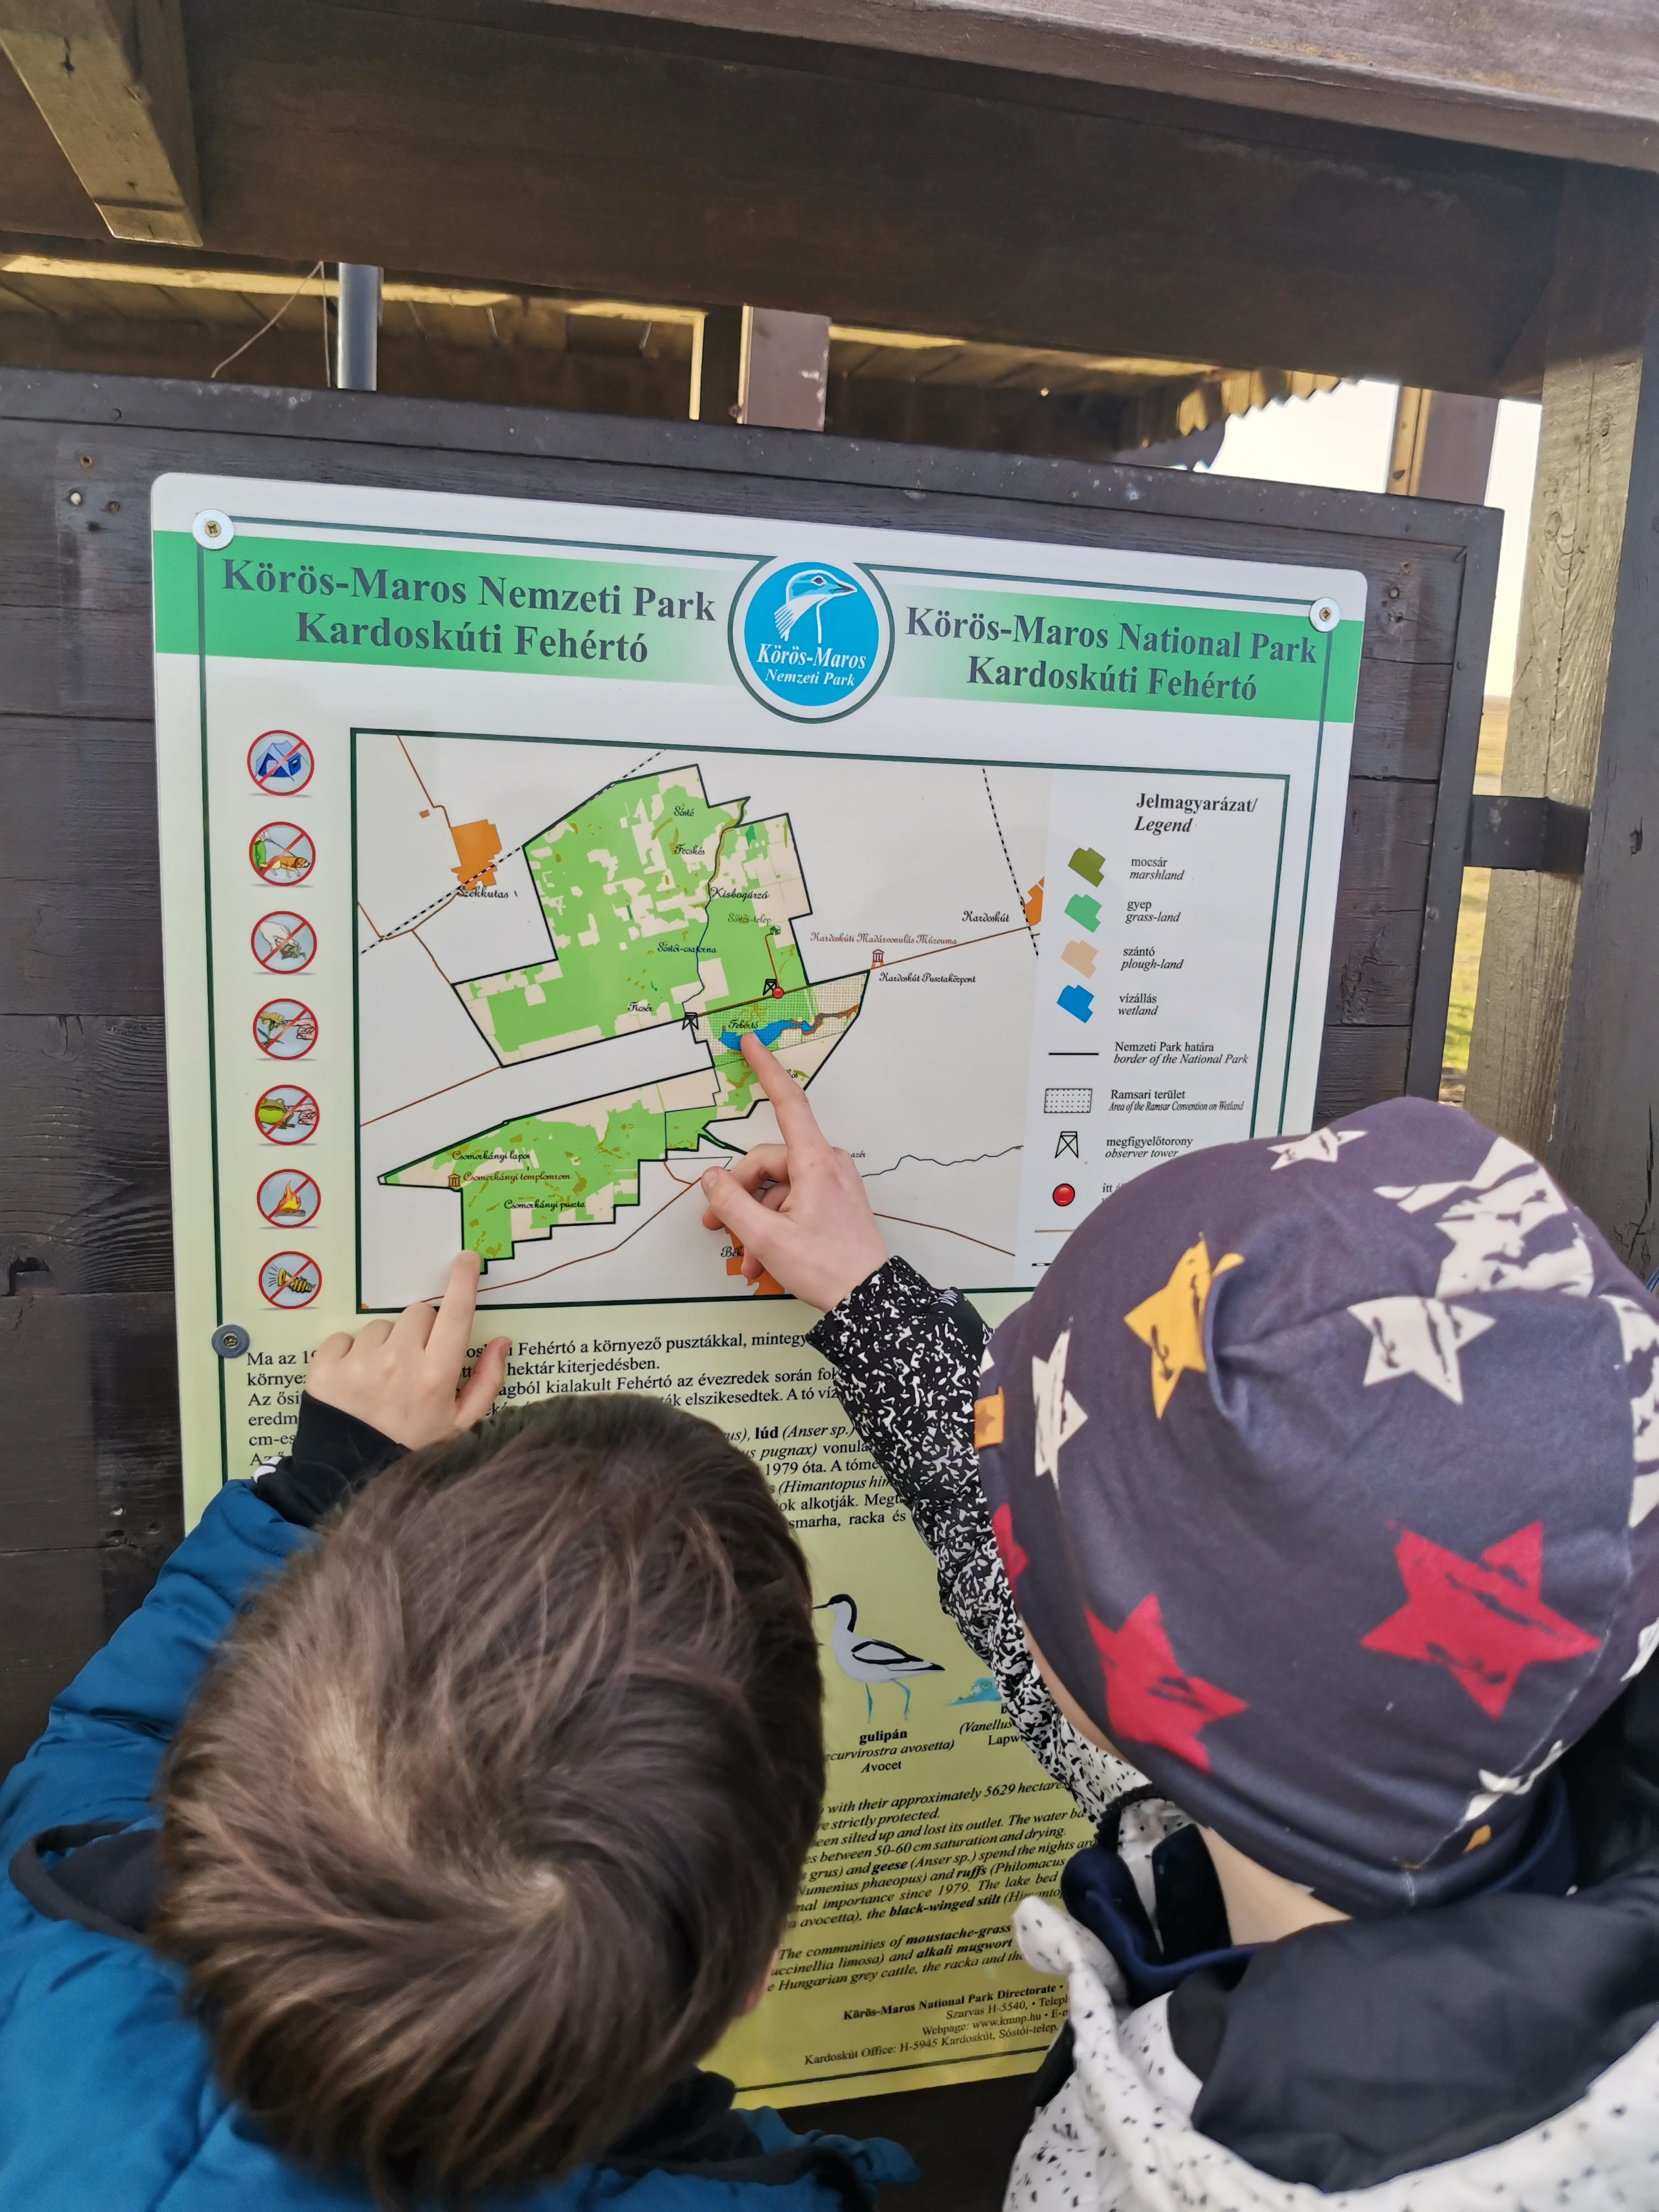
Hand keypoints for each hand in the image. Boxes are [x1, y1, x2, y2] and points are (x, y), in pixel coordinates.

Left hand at [305, 1252, 511, 1447]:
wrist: (349, 1481)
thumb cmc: (411, 1451)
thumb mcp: (459, 1427)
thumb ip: (485, 1382)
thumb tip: (501, 1340)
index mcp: (436, 1376)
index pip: (455, 1314)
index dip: (463, 1282)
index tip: (465, 1259)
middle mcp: (398, 1362)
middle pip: (418, 1313)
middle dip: (420, 1331)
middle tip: (414, 1364)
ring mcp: (359, 1364)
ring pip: (379, 1326)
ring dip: (383, 1345)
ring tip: (379, 1381)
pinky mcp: (324, 1369)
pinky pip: (341, 1338)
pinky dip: (347, 1354)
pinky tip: (352, 1382)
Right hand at [699, 1033, 888, 1311]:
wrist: (870, 1302)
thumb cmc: (825, 1268)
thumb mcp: (766, 1239)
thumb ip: (732, 1204)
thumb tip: (712, 1179)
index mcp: (813, 1163)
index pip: (788, 1103)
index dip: (767, 1070)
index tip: (750, 1043)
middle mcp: (826, 1166)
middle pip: (767, 1164)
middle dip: (738, 1197)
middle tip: (714, 1227)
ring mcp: (832, 1185)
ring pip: (777, 1189)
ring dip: (755, 1222)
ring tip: (747, 1260)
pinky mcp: (834, 1203)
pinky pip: (793, 1204)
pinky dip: (773, 1228)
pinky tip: (762, 1261)